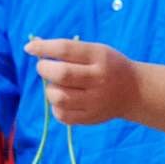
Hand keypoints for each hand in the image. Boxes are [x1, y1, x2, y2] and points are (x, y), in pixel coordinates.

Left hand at [24, 37, 139, 124]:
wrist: (134, 91)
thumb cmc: (108, 66)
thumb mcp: (95, 50)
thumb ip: (67, 49)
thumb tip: (33, 45)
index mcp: (99, 57)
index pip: (65, 49)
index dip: (43, 48)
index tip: (30, 48)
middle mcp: (98, 79)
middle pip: (61, 74)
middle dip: (44, 69)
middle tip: (44, 67)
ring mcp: (95, 101)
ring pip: (59, 97)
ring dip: (49, 89)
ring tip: (56, 85)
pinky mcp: (90, 118)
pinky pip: (62, 115)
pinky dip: (56, 106)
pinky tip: (64, 99)